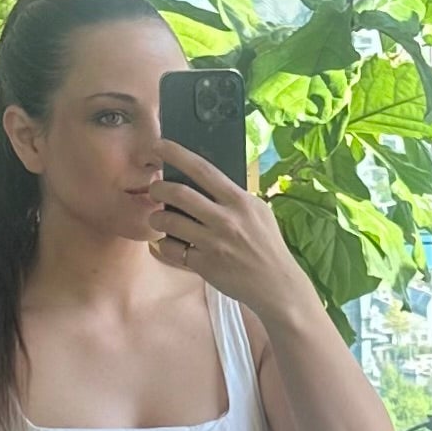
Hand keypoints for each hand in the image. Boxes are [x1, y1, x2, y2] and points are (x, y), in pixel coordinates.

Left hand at [150, 141, 304, 315]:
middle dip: (158, 188)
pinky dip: (165, 243)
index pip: (203, 170)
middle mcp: (226, 220)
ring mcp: (214, 243)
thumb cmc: (267, 245)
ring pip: (170, 221)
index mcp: (240, 201)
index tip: (159, 145)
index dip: (177, 154)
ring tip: (158, 218)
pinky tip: (169, 242)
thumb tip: (207, 179)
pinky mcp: (205, 265)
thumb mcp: (258, 212)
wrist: (277, 285)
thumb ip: (234, 197)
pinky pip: (172, 249)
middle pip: (179, 193)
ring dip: (156, 217)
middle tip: (154, 189)